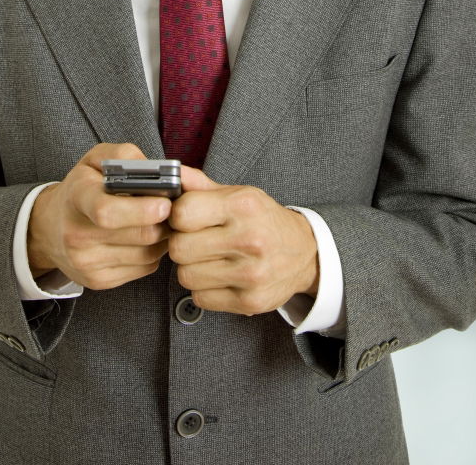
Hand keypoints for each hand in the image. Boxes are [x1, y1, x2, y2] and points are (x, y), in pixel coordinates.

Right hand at [26, 143, 171, 289]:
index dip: (140, 210)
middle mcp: (77, 234)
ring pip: (148, 252)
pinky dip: (153, 251)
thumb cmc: (79, 190)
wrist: (48, 228)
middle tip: (172, 206)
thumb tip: (157, 170)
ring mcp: (87, 262)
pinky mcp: (99, 280)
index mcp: (77, 197)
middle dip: (165, 220)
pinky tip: (144, 237)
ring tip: (157, 219)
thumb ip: (125, 156)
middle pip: (139, 235)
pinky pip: (145, 267)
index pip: (107, 211)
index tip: (164, 203)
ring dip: (163, 236)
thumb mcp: (94, 160)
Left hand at [167, 166, 318, 315]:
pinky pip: (200, 298)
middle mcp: (249, 239)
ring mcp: (251, 274)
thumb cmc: (263, 219)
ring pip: (186, 276)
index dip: (178, 216)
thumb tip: (171, 174)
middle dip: (182, 244)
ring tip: (209, 259)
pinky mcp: (249, 301)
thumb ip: (200, 185)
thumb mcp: (237, 194)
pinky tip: (220, 276)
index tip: (187, 218)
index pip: (183, 213)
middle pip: (180, 249)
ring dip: (191, 268)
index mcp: (243, 205)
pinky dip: (204, 289)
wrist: (305, 253)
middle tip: (197, 240)